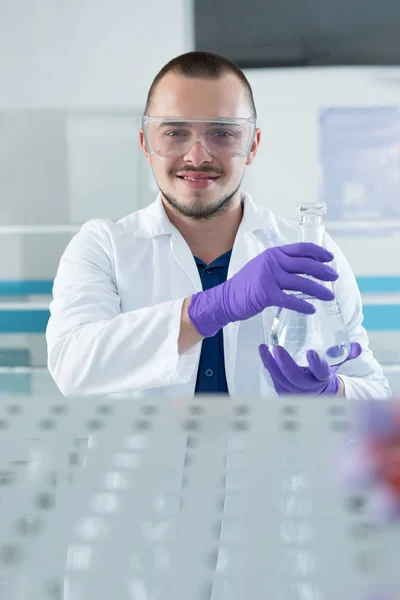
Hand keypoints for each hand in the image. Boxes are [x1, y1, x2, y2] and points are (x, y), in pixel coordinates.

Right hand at [188, 242, 338, 336]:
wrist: (227, 298)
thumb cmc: (247, 285)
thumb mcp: (263, 267)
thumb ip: (280, 265)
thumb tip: (305, 268)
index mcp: (273, 253)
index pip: (301, 248)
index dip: (318, 252)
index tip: (330, 258)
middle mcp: (272, 262)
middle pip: (305, 265)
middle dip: (323, 271)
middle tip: (334, 277)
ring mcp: (269, 277)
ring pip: (301, 283)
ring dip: (318, 290)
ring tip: (329, 296)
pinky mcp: (266, 294)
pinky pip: (290, 300)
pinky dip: (303, 305)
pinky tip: (312, 309)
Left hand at [259, 342, 361, 394]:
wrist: (317, 393)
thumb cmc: (324, 373)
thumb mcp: (336, 364)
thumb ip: (347, 354)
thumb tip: (358, 346)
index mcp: (322, 378)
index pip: (320, 372)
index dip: (316, 364)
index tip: (311, 352)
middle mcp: (307, 387)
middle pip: (295, 378)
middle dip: (285, 364)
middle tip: (277, 348)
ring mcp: (293, 390)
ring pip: (280, 379)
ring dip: (271, 364)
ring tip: (264, 348)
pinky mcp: (282, 390)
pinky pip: (273, 379)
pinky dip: (267, 366)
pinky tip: (263, 352)